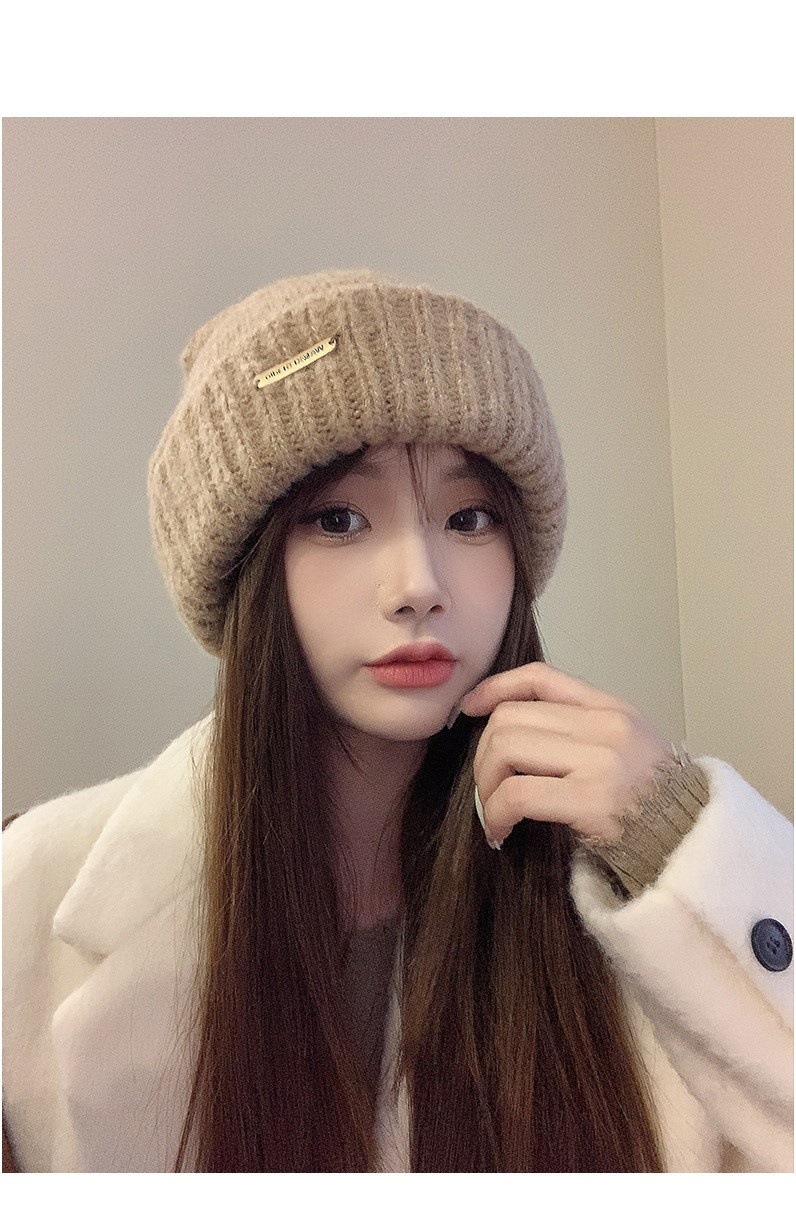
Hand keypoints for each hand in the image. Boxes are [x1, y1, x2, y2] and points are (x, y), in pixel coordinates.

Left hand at [457, 661, 673, 849]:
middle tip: (488, 791)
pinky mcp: (593, 799)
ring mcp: (601, 760)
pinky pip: (517, 794)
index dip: (494, 688)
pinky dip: (495, 813)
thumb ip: (581, 732)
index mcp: (611, 709)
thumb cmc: (655, 808)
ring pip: (505, 748)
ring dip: (485, 785)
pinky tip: (500, 833)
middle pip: (510, 718)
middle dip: (483, 756)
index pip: (540, 677)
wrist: (695, 848)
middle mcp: (606, 726)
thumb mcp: (627, 749)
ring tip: (493, 813)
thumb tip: (509, 729)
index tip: (468, 709)